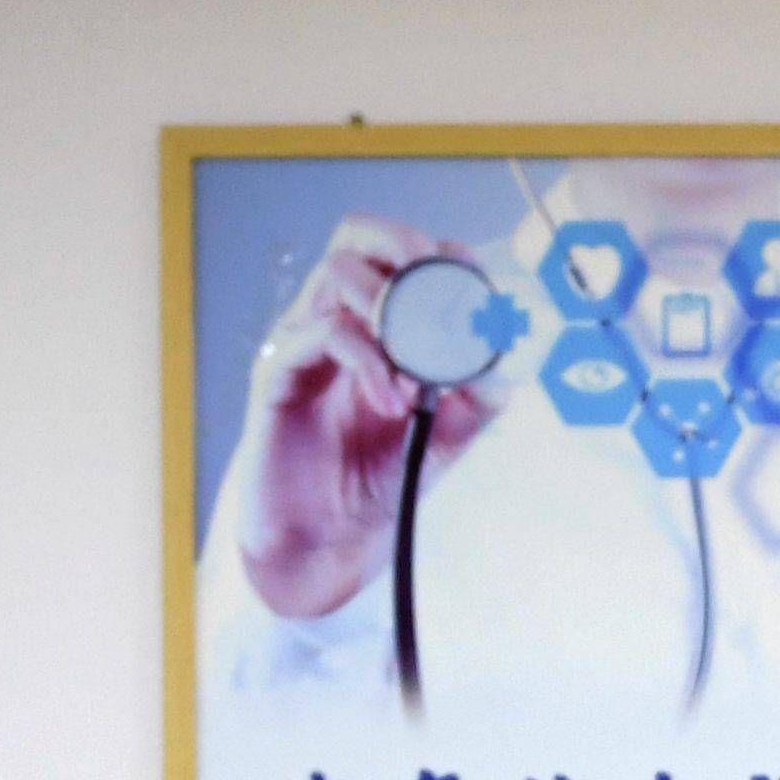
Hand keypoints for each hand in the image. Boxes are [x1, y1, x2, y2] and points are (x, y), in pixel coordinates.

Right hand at [231, 216, 502, 620]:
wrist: (324, 540)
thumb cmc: (372, 480)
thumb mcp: (442, 437)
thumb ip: (473, 400)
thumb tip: (502, 365)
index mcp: (370, 326)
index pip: (395, 255)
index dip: (436, 252)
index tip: (474, 276)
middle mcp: (332, 321)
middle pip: (354, 239)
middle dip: (401, 244)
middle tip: (435, 284)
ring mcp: (301, 343)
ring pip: (337, 276)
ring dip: (391, 313)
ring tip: (414, 375)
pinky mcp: (277, 374)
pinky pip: (321, 336)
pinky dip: (368, 361)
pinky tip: (392, 403)